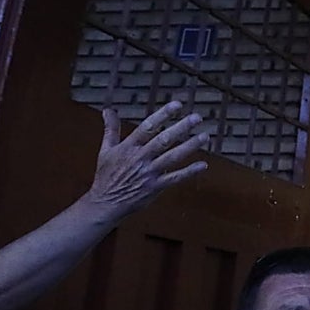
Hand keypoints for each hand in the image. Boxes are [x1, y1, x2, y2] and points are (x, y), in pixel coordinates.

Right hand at [87, 101, 208, 220]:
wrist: (105, 204)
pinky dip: (189, 172)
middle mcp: (140, 158)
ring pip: (172, 157)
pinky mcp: (155, 187)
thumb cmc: (106, 175)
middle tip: (197, 118)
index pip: (147, 127)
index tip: (177, 105)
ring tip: (205, 136)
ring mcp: (148, 173)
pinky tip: (203, 165)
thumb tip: (107, 110)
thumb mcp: (106, 150)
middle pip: (163, 140)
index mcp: (128, 147)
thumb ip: (111, 129)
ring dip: (189, 147)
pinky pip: (174, 178)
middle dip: (181, 128)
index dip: (162, 115)